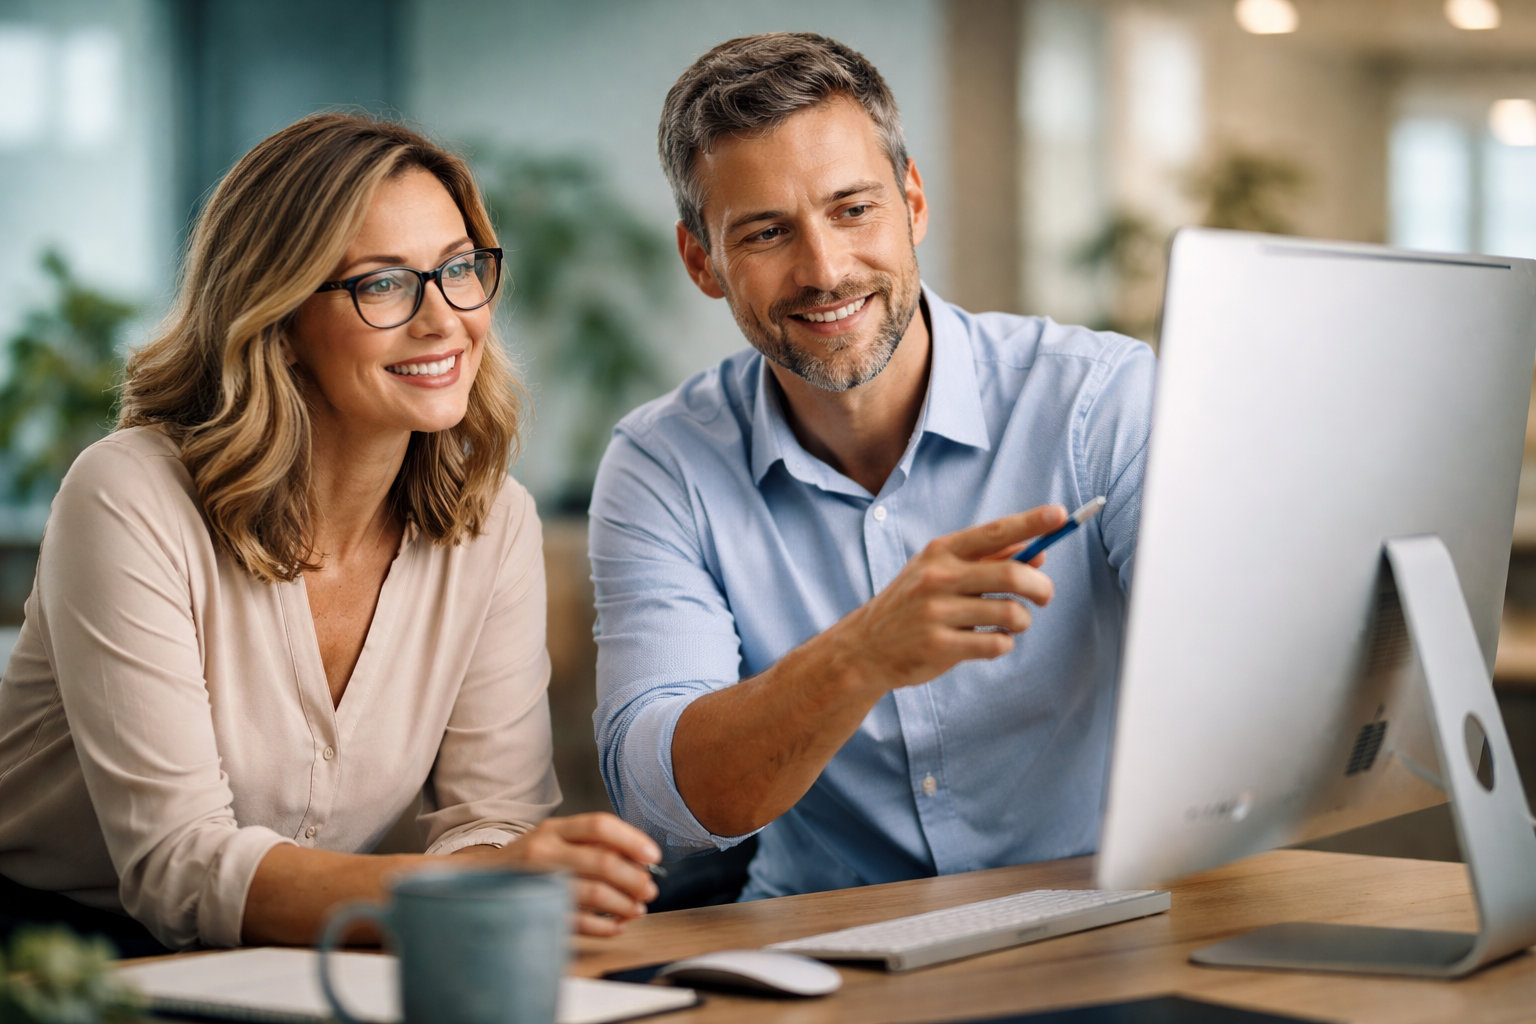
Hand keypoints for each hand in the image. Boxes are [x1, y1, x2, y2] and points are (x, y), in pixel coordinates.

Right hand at [497, 813, 661, 935]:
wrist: (474, 881)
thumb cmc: (526, 862)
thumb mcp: (553, 840)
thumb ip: (589, 844)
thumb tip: (637, 859)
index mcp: (554, 829)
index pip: (600, 825)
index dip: (632, 840)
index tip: (653, 856)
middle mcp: (544, 850)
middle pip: (602, 861)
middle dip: (634, 879)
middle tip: (649, 890)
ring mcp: (538, 881)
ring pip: (592, 892)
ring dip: (623, 904)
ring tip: (636, 910)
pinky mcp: (534, 909)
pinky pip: (576, 920)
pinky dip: (602, 926)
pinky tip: (615, 926)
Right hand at [828, 504, 1065, 695]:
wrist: (865, 646)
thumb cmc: (912, 605)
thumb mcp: (940, 572)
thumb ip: (988, 560)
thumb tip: (1039, 552)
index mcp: (940, 552)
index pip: (994, 531)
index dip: (1031, 523)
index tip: (1061, 515)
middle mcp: (937, 577)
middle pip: (1012, 573)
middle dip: (1041, 586)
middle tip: (1045, 596)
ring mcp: (936, 612)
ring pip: (1010, 613)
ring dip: (1022, 621)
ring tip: (1011, 624)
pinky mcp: (939, 646)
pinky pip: (996, 644)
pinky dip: (1004, 643)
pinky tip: (992, 641)